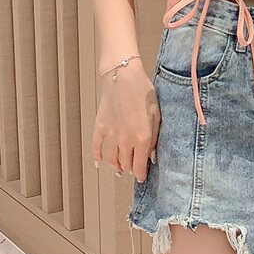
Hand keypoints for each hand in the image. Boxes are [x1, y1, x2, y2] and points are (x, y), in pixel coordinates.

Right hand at [91, 64, 160, 183]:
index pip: (140, 166)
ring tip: (119, 168)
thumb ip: (155, 136)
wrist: (123, 76)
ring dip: (116, 166)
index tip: (142, 177)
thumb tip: (152, 155)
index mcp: (142, 138)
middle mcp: (125, 141)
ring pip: (111, 160)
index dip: (141, 175)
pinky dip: (97, 157)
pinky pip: (96, 148)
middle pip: (126, 164)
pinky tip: (99, 161)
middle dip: (131, 168)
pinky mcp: (100, 127)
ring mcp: (110, 135)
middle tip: (134, 168)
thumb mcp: (156, 113)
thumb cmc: (143, 91)